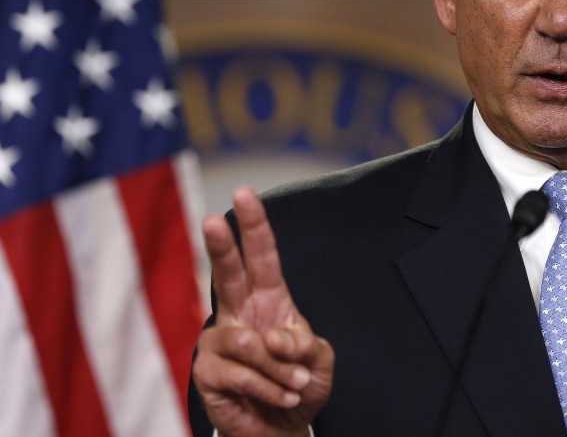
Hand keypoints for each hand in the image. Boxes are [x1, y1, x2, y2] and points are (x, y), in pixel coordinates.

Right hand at [192, 186, 333, 436]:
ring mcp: (221, 342)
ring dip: (280, 370)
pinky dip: (268, 388)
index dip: (254, 226)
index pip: (262, 257)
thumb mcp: (318, 361)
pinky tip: (280, 397)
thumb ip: (304, 344)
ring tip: (293, 386)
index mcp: (270, 300)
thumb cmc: (299, 387)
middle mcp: (240, 314)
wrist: (283, 430)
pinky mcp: (208, 372)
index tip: (244, 194)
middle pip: (228, 274)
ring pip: (247, 342)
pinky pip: (240, 374)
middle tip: (212, 221)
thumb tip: (271, 336)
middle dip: (221, 246)